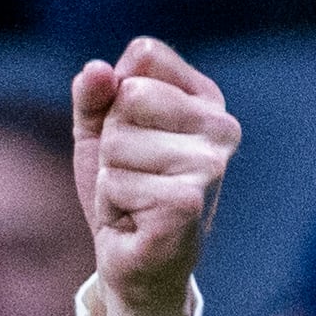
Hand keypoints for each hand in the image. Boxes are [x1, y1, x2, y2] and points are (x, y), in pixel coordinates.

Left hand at [72, 38, 235, 315]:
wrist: (133, 261)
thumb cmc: (124, 191)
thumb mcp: (99, 132)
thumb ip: (94, 95)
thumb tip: (96, 71)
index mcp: (206, 99)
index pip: (144, 54)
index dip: (116, 96)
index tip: (133, 134)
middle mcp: (221, 127)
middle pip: (130, 96)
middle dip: (112, 141)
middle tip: (132, 174)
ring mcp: (211, 165)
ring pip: (119, 142)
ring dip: (112, 176)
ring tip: (135, 199)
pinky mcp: (189, 202)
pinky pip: (118, 182)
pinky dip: (113, 204)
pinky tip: (137, 220)